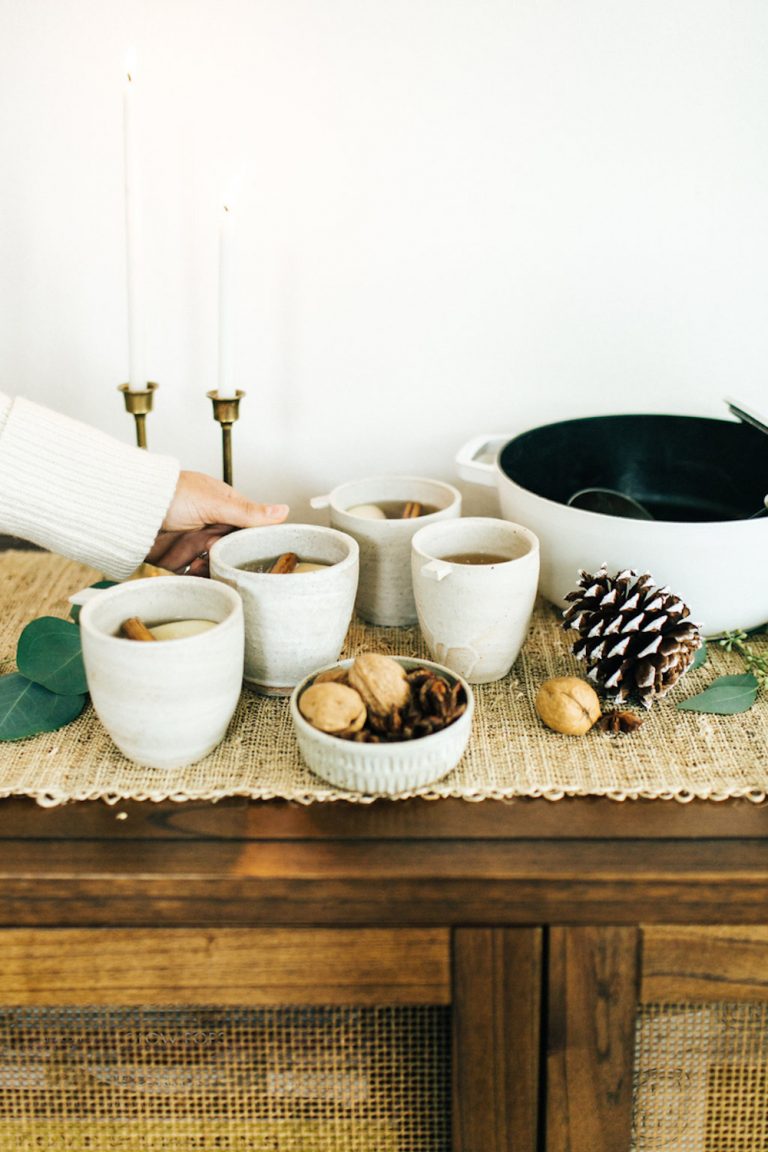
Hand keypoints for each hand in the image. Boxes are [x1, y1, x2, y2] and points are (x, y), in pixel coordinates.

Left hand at [146, 470, 288, 576]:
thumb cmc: (168, 492)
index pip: (249, 532)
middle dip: (227, 563)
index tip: (256, 558)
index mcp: (225, 509)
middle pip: (230, 554)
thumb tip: (283, 511)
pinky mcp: (174, 559)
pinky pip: (189, 576)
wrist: (127, 506)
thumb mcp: (214, 502)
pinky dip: (191, 580)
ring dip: (209, 573)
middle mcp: (211, 527)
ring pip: (211, 567)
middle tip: (225, 567)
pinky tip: (192, 580)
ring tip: (203, 571)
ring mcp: (192, 543)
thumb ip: (248, 512)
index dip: (251, 546)